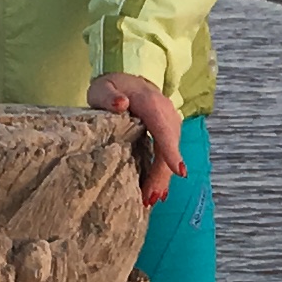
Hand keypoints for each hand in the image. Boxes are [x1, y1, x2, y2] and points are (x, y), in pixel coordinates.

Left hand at [87, 71, 180, 205]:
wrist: (128, 81)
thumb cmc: (112, 87)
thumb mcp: (103, 88)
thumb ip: (109, 96)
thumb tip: (121, 104)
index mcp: (151, 103)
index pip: (163, 127)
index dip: (170, 150)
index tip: (179, 172)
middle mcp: (166, 114)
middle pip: (168, 146)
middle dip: (162, 174)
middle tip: (150, 198)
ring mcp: (170, 124)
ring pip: (170, 153)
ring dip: (162, 178)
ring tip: (151, 200)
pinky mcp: (168, 133)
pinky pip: (167, 154)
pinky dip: (162, 174)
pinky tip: (158, 193)